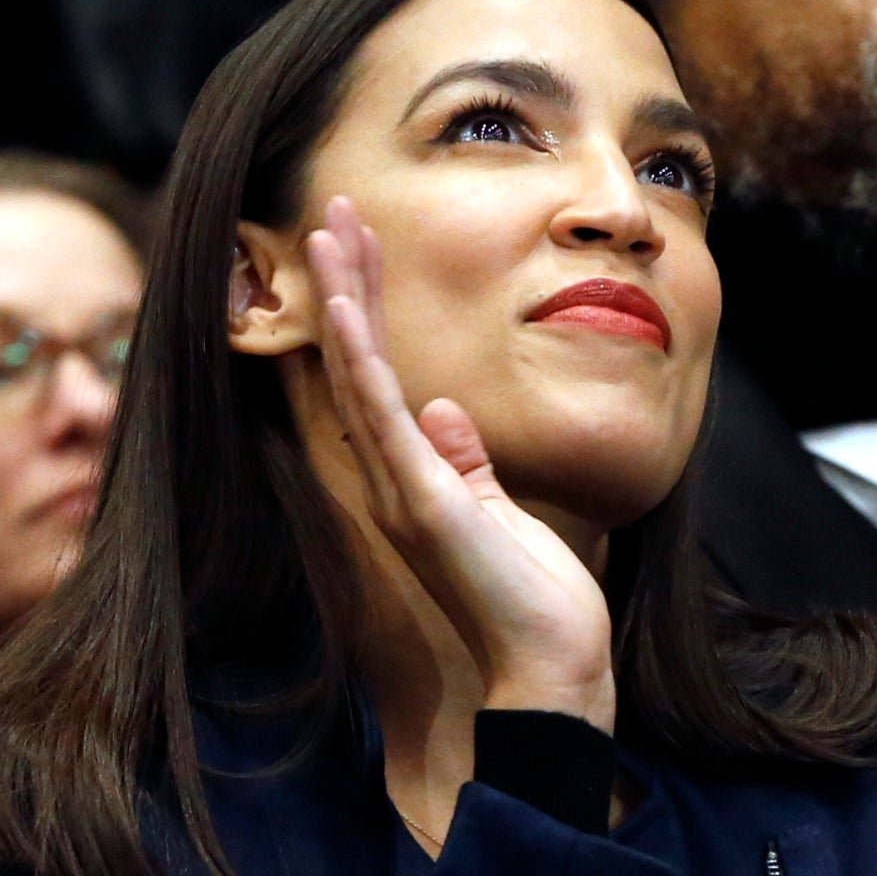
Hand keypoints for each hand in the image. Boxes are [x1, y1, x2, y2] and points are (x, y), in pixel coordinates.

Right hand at [308, 197, 615, 728]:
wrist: (547, 665)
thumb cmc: (532, 598)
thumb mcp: (499, 512)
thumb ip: (466, 462)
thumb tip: (445, 411)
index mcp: (411, 476)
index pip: (377, 375)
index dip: (364, 307)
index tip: (358, 244)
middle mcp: (391, 477)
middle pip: (356, 361)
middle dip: (345, 283)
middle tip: (332, 211)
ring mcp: (400, 487)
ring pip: (359, 372)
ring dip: (343, 297)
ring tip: (329, 229)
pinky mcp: (421, 499)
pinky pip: (381, 414)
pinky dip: (361, 357)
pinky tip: (343, 307)